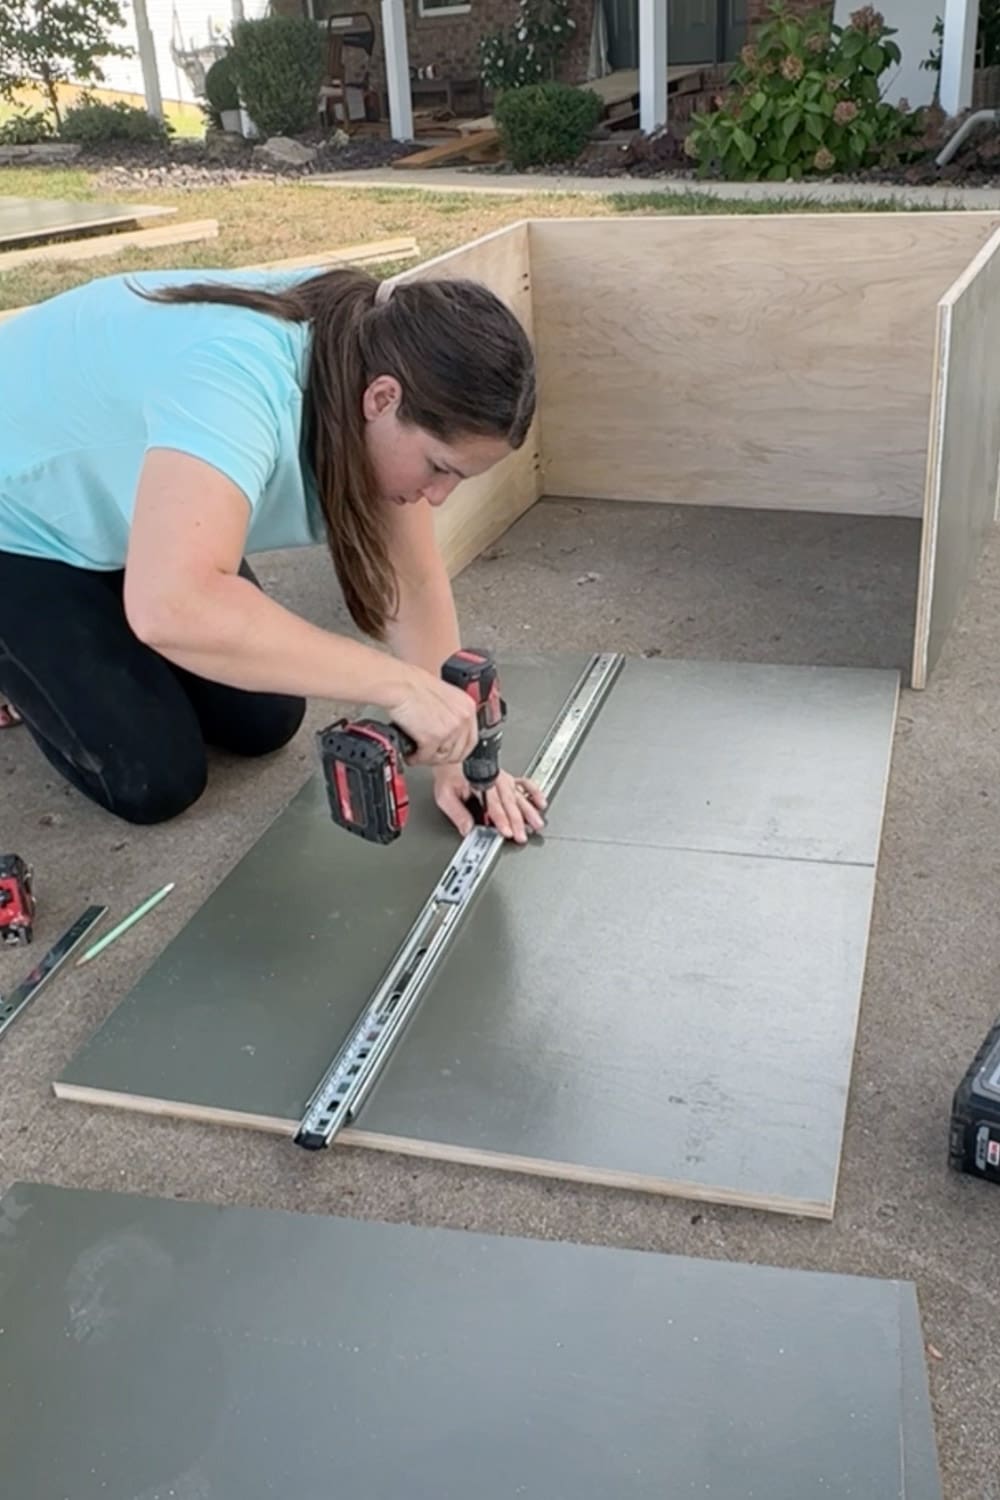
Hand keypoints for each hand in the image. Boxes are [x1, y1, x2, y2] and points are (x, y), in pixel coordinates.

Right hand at [387, 666, 479, 766]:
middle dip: (442, 758)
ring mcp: (450, 729)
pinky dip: (415, 758)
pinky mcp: (433, 737)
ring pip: (442, 757)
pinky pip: (425, 757)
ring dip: (428, 759)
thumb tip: (446, 733)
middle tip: (429, 756)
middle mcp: (462, 718)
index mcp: (467, 707)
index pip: (471, 740)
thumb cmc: (413, 684)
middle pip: (458, 752)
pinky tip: (410, 755)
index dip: (458, 751)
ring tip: (418, 755)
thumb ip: (449, 715)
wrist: (398, 683)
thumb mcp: (443, 696)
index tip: (448, 754)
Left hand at [433, 766, 547, 843]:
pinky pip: (525, 784)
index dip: (501, 819)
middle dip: (517, 821)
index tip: (507, 831)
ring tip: (536, 824)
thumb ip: (457, 813)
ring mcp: (503, 779)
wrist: (454, 756)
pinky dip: (534, 793)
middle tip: (521, 835)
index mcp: (480, 782)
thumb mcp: (445, 795)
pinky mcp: (508, 779)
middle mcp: (494, 780)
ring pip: (519, 796)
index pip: (493, 805)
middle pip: (509, 803)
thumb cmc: (449, 773)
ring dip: (529, 811)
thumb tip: (467, 829)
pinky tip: (541, 802)